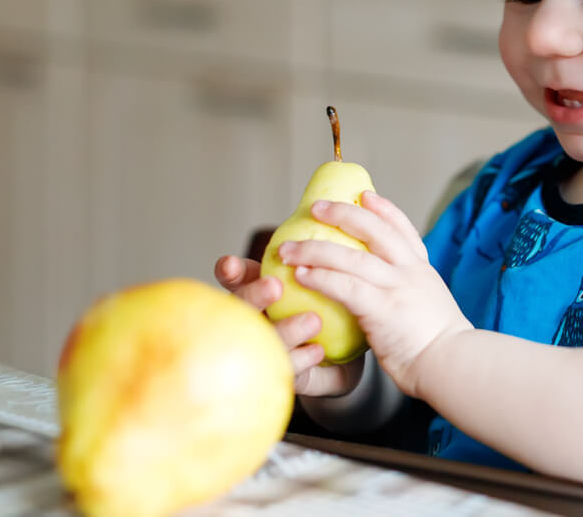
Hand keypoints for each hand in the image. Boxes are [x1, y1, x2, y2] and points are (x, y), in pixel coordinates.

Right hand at [213, 254, 362, 396]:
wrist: (352, 351)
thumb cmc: (333, 305)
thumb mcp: (328, 276)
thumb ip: (323, 251)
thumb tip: (335, 205)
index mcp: (261, 290)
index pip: (237, 278)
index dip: (230, 272)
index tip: (231, 264)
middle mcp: (259, 321)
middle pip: (242, 309)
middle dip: (254, 297)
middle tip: (275, 285)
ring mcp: (271, 351)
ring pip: (266, 342)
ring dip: (285, 330)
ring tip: (312, 319)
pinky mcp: (292, 376)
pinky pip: (292, 371)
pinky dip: (303, 358)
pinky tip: (318, 350)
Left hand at [276, 190, 472, 397]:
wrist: (452, 363)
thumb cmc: (441, 347)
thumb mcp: (431, 309)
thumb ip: (412, 296)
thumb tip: (394, 298)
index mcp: (423, 270)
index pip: (403, 229)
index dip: (384, 209)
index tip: (365, 195)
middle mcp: (410, 271)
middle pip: (374, 230)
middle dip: (342, 214)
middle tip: (316, 207)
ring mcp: (396, 287)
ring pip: (351, 256)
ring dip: (314, 249)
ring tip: (288, 248)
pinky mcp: (381, 308)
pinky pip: (344, 285)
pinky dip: (321, 277)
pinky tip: (301, 275)